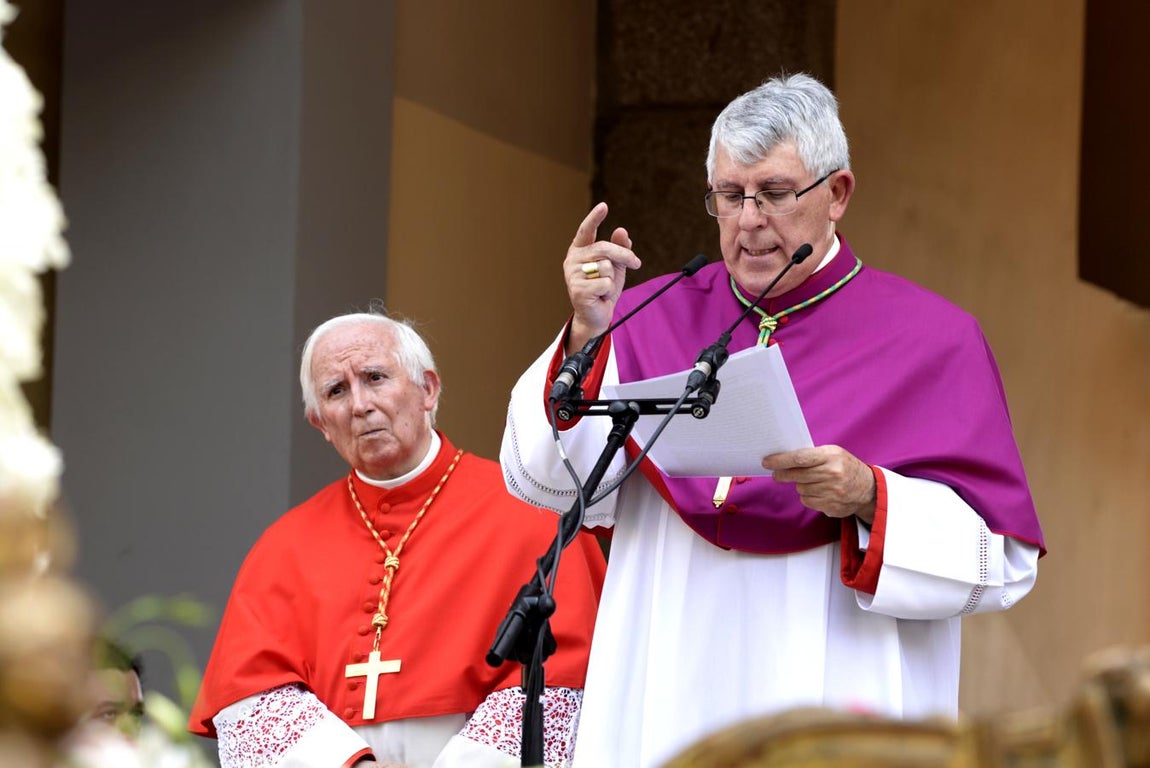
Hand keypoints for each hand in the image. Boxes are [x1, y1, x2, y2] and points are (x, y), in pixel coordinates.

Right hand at [563, 202, 641, 351]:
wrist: (596, 315)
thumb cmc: (604, 289)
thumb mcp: (616, 266)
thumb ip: (619, 249)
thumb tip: (621, 230)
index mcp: (579, 250)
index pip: (586, 230)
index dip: (594, 218)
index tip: (604, 206)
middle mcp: (572, 260)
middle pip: (604, 248)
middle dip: (624, 256)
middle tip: (637, 263)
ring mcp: (572, 275)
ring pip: (606, 267)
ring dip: (612, 280)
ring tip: (603, 288)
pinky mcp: (577, 290)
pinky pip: (604, 283)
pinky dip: (608, 291)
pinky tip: (599, 296)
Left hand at [762, 445, 875, 523]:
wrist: (867, 488)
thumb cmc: (845, 466)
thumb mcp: (833, 453)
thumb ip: (811, 455)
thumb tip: (782, 460)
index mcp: (831, 456)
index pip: (800, 458)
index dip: (781, 460)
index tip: (767, 462)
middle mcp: (832, 474)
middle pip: (797, 475)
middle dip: (782, 474)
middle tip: (776, 474)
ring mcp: (832, 492)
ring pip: (801, 489)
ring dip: (801, 485)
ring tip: (812, 481)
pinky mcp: (831, 506)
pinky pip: (807, 501)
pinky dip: (808, 496)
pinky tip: (819, 491)